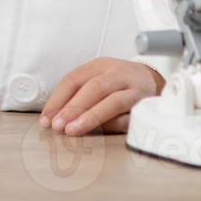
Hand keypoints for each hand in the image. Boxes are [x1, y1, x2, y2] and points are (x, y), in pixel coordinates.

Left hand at [40, 58, 164, 135]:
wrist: (154, 81)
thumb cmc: (118, 84)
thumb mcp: (97, 80)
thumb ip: (78, 96)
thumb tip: (54, 119)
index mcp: (100, 65)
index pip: (74, 79)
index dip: (58, 99)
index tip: (46, 119)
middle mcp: (118, 73)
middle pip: (93, 88)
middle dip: (72, 108)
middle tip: (57, 126)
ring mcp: (135, 89)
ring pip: (113, 101)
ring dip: (91, 117)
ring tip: (73, 130)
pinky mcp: (147, 105)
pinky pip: (130, 118)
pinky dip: (115, 126)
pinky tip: (102, 134)